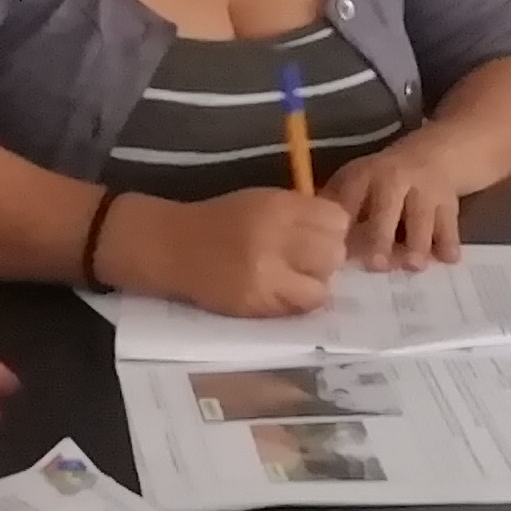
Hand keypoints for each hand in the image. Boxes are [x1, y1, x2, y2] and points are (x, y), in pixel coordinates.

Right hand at [113, 187, 351, 317]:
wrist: (171, 246)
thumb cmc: (219, 222)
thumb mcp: (261, 202)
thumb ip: (300, 214)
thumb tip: (340, 234)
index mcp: (278, 205)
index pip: (336, 220)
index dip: (332, 230)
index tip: (319, 235)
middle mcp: (275, 236)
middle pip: (334, 253)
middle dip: (326, 259)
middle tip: (307, 261)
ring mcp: (266, 273)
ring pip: (322, 286)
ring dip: (314, 284)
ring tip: (294, 279)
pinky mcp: (257, 302)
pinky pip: (299, 308)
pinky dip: (297, 303)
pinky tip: (281, 293)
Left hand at [321, 135, 467, 268]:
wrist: (437, 154)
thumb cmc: (387, 177)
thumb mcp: (359, 178)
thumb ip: (337, 202)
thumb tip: (308, 234)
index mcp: (365, 175)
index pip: (351, 199)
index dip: (343, 224)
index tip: (336, 251)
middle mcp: (396, 179)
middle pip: (387, 207)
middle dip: (381, 236)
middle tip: (377, 265)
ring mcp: (425, 190)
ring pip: (422, 217)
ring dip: (418, 242)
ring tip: (415, 266)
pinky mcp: (449, 202)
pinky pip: (450, 224)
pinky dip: (449, 242)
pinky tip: (449, 259)